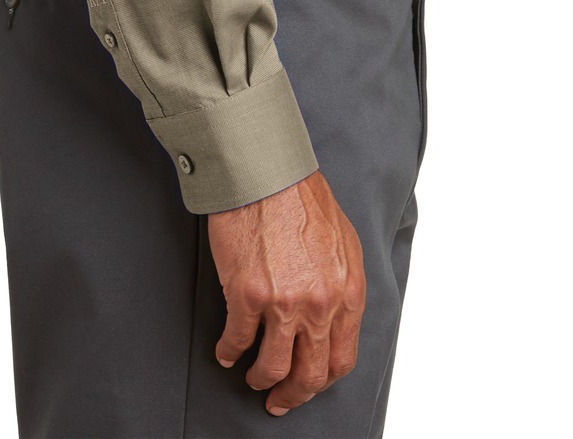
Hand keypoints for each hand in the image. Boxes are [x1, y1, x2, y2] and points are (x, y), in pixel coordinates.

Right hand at [208, 169, 365, 417]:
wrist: (266, 172)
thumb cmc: (302, 198)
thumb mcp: (343, 243)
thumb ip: (342, 285)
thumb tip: (333, 316)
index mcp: (347, 293)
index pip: (341, 359)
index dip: (322, 380)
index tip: (308, 384)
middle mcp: (319, 305)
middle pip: (310, 374)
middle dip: (293, 394)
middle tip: (279, 399)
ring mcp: (283, 304)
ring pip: (272, 367)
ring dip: (260, 379)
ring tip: (253, 377)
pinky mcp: (247, 296)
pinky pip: (237, 341)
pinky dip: (229, 351)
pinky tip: (226, 350)